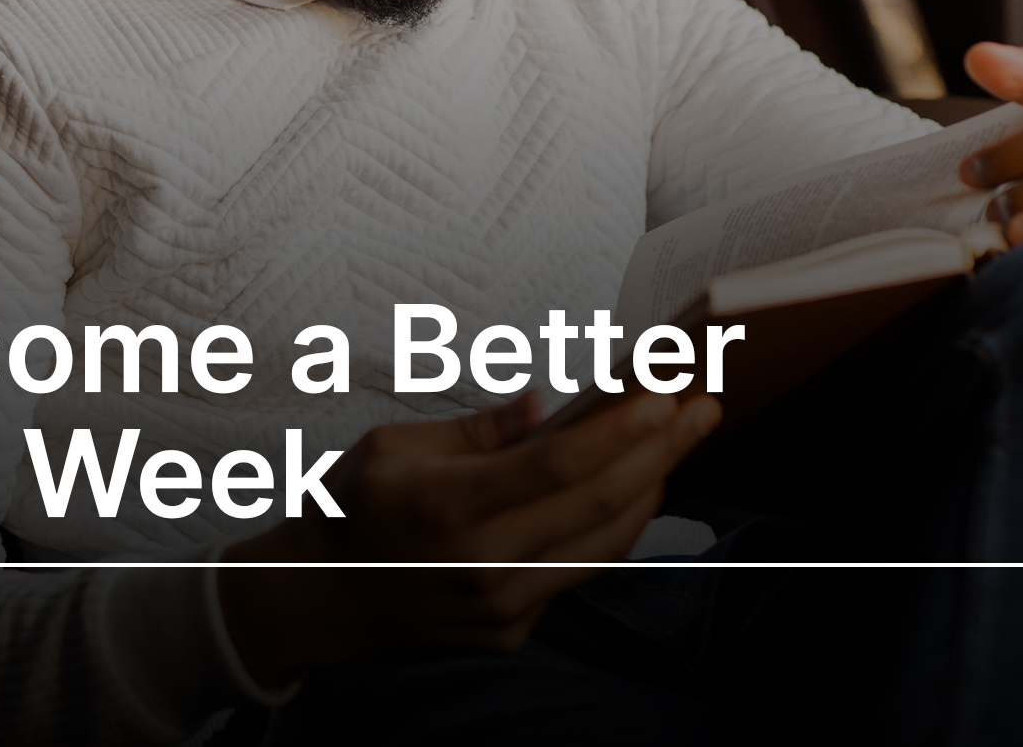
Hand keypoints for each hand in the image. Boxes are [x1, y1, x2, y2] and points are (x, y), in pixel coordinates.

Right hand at [217, 387, 720, 685]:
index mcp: (449, 510)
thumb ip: (478, 431)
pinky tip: (636, 485)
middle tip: (705, 405)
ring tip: (682, 439)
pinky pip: (579, 571)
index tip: (667, 392)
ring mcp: (502, 607)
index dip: (622, 428)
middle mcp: (484, 566)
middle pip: (600, 502)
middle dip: (663, 448)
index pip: (559, 465)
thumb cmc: (350, 508)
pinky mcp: (511, 630)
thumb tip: (544, 406)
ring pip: (605, 544)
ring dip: (653, 487)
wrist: (318, 600)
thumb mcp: (391, 447)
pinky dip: (614, 525)